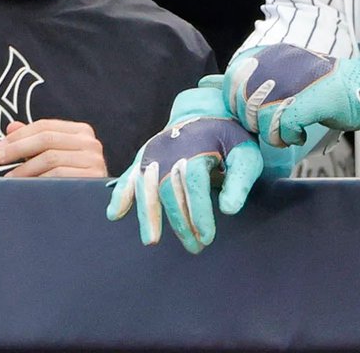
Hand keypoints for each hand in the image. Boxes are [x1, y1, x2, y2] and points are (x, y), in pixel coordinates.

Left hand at [0, 119, 107, 177]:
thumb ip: (34, 140)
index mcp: (81, 132)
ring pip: (50, 158)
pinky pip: (58, 176)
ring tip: (9, 178)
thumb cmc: (72, 178)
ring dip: (25, 168)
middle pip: (46, 139)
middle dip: (18, 148)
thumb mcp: (53, 155)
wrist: (94, 205)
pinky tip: (27, 187)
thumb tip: (10, 127)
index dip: (20, 135)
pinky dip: (38, 181)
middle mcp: (90, 143)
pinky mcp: (92, 178)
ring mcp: (93, 160)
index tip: (1, 146)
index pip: (45, 126)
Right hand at [107, 85, 261, 253]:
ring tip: (151, 241)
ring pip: (145, 187)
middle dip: (181, 222)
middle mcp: (170, 151)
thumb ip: (240, 181)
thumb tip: (229, 210)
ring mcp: (154, 153)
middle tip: (195, 247)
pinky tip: (114, 214)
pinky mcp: (144, 157)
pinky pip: (129, 176)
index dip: (199, 214)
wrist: (205, 111)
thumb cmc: (228, 138)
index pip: (194, 186)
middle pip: (170, 191)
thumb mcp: (245, 153)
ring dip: (147, 215)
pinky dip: (120, 195)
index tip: (207, 238)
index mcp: (196, 148)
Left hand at [221, 44, 359, 147]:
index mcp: (267, 54)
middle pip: (242, 103)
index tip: (256, 112)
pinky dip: (290, 137)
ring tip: (290, 129)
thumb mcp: (276, 77)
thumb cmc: (317, 87)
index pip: (231, 80)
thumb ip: (241, 81)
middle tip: (276, 123)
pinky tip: (302, 132)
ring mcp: (293, 81)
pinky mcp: (308, 101)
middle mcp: (277, 62)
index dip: (238, 104)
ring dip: (274, 133)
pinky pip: (282, 129)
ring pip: (260, 119)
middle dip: (254, 122)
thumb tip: (204, 84)